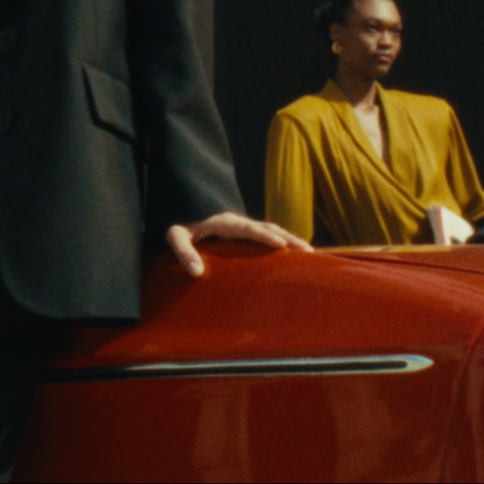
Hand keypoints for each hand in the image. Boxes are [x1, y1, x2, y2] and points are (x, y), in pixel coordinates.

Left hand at [166, 213, 312, 277]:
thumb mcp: (174, 237)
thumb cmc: (176, 227)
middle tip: (308, 250)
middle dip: (287, 238)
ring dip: (289, 239)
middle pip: (266, 227)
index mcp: (222, 222)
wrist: (178, 211)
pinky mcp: (243, 233)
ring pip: (270, 230)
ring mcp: (241, 226)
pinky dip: (281, 241)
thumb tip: (197, 272)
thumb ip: (183, 252)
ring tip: (309, 252)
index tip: (280, 244)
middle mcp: (236, 222)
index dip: (264, 236)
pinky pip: (266, 235)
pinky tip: (293, 253)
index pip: (248, 228)